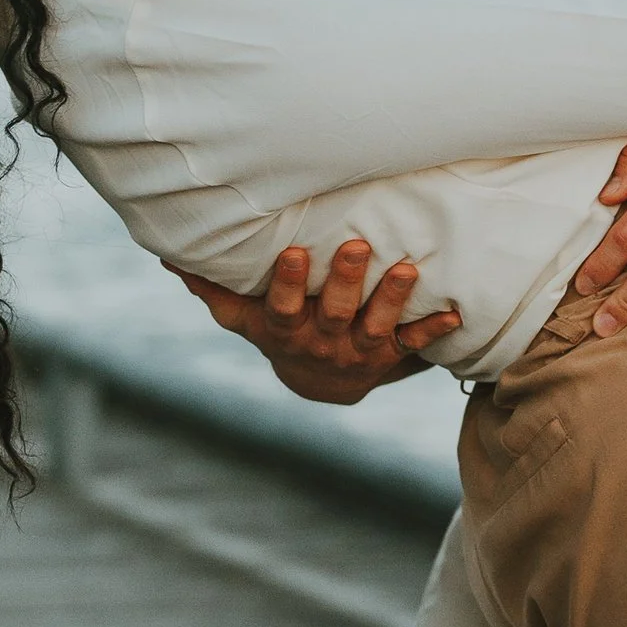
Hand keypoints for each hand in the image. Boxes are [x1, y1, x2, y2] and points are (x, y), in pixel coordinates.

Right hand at [163, 242, 457, 404]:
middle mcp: (322, 341)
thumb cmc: (278, 329)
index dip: (290, 283)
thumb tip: (171, 255)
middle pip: (335, 312)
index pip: (285, 307)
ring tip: (409, 269)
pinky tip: (455, 314)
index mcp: (285, 329)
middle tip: (359, 246)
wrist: (319, 381)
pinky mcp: (389, 354)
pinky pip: (413, 344)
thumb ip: (213, 287)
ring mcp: (358, 349)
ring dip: (393, 299)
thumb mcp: (242, 316)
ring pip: (377, 326)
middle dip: (347, 280)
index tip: (297, 253)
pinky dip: (433, 330)